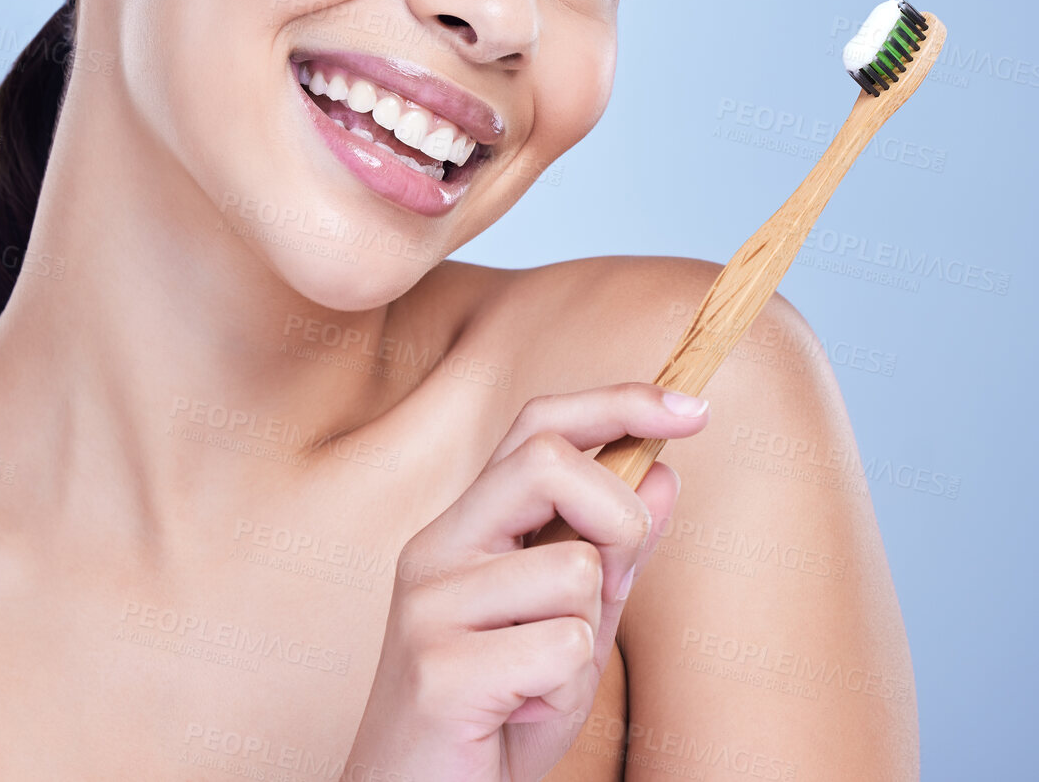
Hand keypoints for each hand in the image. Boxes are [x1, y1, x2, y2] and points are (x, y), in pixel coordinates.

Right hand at [340, 383, 709, 781]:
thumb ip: (611, 554)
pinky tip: (521, 715)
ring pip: (572, 571)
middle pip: (546, 460)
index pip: (536, 426)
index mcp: (464, 528)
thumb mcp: (569, 627)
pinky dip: (567, 694)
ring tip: (540, 684)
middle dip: (616, 518)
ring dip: (587, 640)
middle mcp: (436, 547)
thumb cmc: (495, 718)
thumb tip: (665, 474)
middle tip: (608, 590)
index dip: (617, 403)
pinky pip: (563, 649)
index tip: (693, 411)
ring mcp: (429, 604)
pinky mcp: (439, 669)